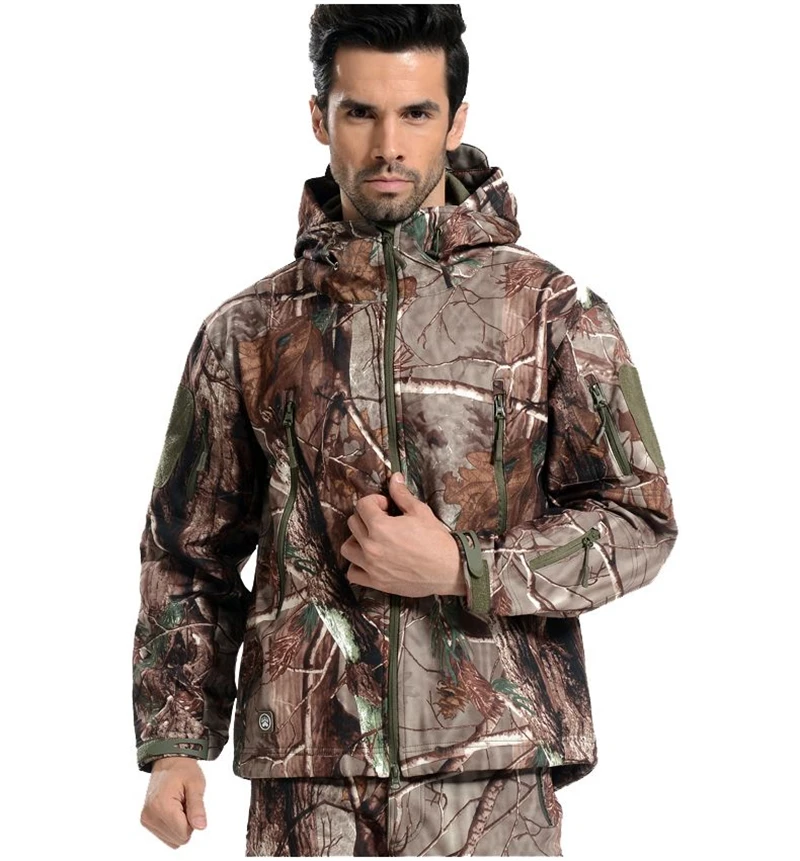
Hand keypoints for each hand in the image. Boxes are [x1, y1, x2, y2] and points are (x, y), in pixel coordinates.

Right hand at [140, 756, 206, 847]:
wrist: (168, 761)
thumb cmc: (183, 770)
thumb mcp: (196, 784)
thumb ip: (197, 808)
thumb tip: (200, 827)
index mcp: (162, 807)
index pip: (184, 833)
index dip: (193, 821)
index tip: (190, 803)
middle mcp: (150, 816)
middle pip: (179, 838)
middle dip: (186, 823)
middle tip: (185, 802)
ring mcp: (146, 819)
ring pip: (172, 840)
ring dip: (179, 825)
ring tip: (179, 804)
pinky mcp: (146, 821)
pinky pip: (166, 836)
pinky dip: (172, 825)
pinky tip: (173, 809)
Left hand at [342, 471, 466, 597]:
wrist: (449, 569)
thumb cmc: (436, 540)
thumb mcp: (420, 512)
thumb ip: (402, 494)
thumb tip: (394, 478)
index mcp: (380, 526)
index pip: (362, 505)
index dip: (375, 501)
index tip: (387, 507)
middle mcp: (371, 546)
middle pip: (353, 523)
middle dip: (366, 517)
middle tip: (383, 521)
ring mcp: (372, 566)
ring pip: (347, 548)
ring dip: (356, 540)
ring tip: (372, 539)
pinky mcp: (376, 582)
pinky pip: (352, 573)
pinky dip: (356, 566)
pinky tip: (369, 560)